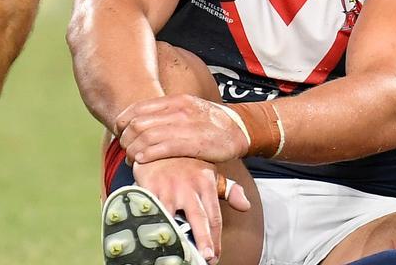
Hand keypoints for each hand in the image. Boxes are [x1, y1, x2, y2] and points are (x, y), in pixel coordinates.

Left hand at [116, 94, 248, 163]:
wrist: (238, 128)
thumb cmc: (209, 121)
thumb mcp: (187, 108)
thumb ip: (165, 111)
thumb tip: (140, 120)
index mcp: (175, 100)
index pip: (139, 107)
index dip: (123, 120)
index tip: (118, 130)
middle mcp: (178, 111)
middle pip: (139, 123)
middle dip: (126, 137)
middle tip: (124, 148)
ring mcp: (186, 126)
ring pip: (148, 136)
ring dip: (134, 149)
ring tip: (130, 158)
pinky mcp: (194, 143)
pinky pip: (164, 148)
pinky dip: (148, 154)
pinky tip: (141, 160)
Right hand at [130, 158, 249, 263]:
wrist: (158, 142)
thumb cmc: (185, 162)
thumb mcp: (209, 172)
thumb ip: (228, 190)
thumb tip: (246, 206)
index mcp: (205, 183)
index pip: (214, 217)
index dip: (215, 239)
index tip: (214, 256)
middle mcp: (188, 186)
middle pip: (198, 218)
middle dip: (203, 239)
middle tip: (206, 257)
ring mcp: (168, 187)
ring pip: (173, 216)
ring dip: (176, 235)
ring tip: (178, 252)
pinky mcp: (149, 187)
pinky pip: (151, 209)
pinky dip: (153, 222)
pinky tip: (154, 235)